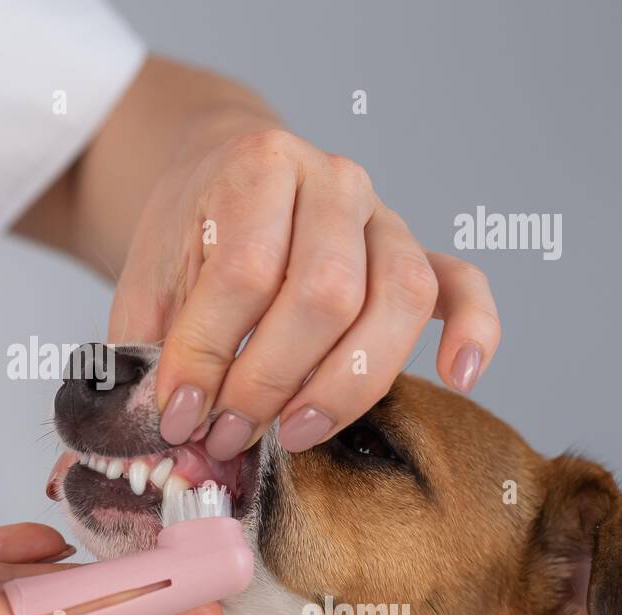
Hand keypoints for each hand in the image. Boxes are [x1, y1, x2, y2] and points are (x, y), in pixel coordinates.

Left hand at [109, 125, 500, 457]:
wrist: (223, 175)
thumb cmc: (187, 237)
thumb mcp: (147, 282)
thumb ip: (151, 352)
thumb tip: (148, 440)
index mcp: (258, 167)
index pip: (244, 273)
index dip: (208, 357)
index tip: (178, 415)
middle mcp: (333, 181)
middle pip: (326, 292)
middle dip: (272, 380)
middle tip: (230, 433)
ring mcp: (385, 216)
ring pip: (399, 299)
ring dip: (347, 382)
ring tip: (295, 433)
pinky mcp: (417, 251)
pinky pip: (465, 285)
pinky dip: (474, 330)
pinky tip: (456, 376)